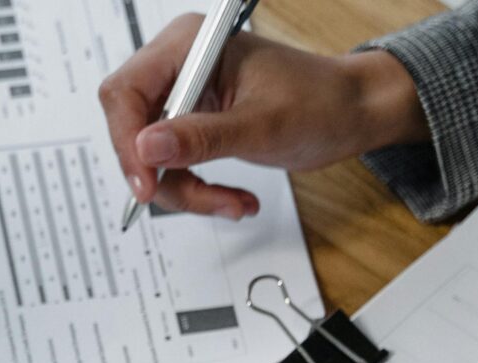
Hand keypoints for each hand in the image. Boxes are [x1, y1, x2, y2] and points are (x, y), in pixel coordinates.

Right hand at [100, 16, 428, 218]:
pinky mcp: (197, 125)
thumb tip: (148, 148)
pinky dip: (200, 191)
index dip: (128, 141)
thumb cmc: (321, 101)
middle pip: (134, 128)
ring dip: (188, 191)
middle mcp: (181, 66)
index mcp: (190, 45)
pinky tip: (233, 198)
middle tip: (201, 200)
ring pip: (153, 157)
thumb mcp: (262, 125)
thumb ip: (202, 136)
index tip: (146, 184)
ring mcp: (188, 97)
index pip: (126, 91)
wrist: (351, 113)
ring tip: (232, 203)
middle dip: (164, 174)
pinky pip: (175, 166)